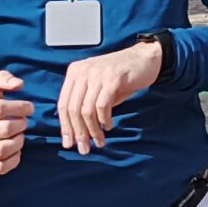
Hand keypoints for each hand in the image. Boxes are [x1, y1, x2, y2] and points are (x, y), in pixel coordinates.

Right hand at [0, 71, 32, 175]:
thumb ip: (2, 79)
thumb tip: (19, 84)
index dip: (19, 107)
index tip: (29, 107)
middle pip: (5, 128)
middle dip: (21, 123)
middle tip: (24, 121)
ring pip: (4, 149)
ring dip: (19, 141)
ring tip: (20, 134)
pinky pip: (2, 167)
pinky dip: (14, 159)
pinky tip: (15, 148)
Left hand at [56, 40, 163, 154]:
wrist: (144, 58)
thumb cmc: (120, 76)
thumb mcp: (97, 85)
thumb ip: (84, 102)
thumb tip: (75, 131)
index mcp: (75, 72)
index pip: (63, 104)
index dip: (65, 126)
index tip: (69, 143)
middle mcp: (83, 71)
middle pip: (73, 109)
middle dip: (78, 132)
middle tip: (84, 148)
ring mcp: (98, 74)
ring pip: (86, 110)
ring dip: (92, 130)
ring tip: (99, 141)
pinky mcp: (113, 78)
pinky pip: (102, 106)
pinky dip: (104, 120)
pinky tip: (108, 126)